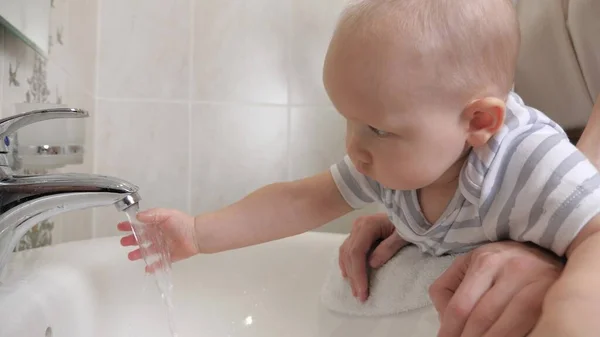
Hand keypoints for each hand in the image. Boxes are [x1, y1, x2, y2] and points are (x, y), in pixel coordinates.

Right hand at [118, 208, 198, 270]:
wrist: (196, 235)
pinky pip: (159, 262)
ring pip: (147, 251)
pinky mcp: (169, 256)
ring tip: (131, 256)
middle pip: (141, 239)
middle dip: (131, 240)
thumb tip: (137, 216)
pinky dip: (153, 266)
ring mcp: (163, 246)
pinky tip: (146, 268)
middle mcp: (158, 235)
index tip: (120, 227)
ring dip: (138, 253)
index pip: (140, 225)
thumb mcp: (166, 215)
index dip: (130, 226)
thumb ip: (152, 215)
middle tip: (123, 243)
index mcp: (157, 224)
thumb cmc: (182, 223)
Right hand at [338, 213, 408, 301]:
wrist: (411, 212)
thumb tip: (372, 264)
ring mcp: (356, 228)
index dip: (358, 273)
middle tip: (360, 297)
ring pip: (345, 253)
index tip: (363, 291)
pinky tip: (349, 275)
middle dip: (354, 277)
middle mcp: (358, 225)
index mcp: (368, 225)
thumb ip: (389, 247)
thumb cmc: (409, 223)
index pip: (357, 252)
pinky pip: (347, 249)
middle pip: (349, 254)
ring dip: (350, 273)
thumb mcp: (404, 235)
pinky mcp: (358, 233)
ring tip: (355, 290)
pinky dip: (347, 264)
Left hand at [429, 241, 562, 336]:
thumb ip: (449, 289)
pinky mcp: (555, 295)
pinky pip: (532, 326)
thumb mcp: (471, 265)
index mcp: (484, 261)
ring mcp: (537, 282)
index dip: (450, 331)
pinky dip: (518, 336)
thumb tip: (444, 323)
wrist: (545, 251)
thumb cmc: (500, 263)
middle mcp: (512, 269)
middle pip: (483, 318)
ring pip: (508, 326)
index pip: (460, 307)